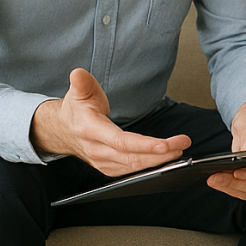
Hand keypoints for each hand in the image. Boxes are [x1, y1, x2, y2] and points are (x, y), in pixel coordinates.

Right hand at [30, 68, 189, 175]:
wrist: (63, 130)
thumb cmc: (76, 110)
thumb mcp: (79, 92)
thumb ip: (82, 83)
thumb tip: (79, 74)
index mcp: (91, 130)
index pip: (121, 141)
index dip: (145, 145)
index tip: (166, 144)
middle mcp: (97, 150)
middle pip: (132, 157)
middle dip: (161, 153)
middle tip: (182, 143)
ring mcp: (102, 161)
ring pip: (134, 166)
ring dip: (159, 161)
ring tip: (179, 150)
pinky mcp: (108, 168)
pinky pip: (131, 171)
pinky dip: (149, 167)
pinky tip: (165, 160)